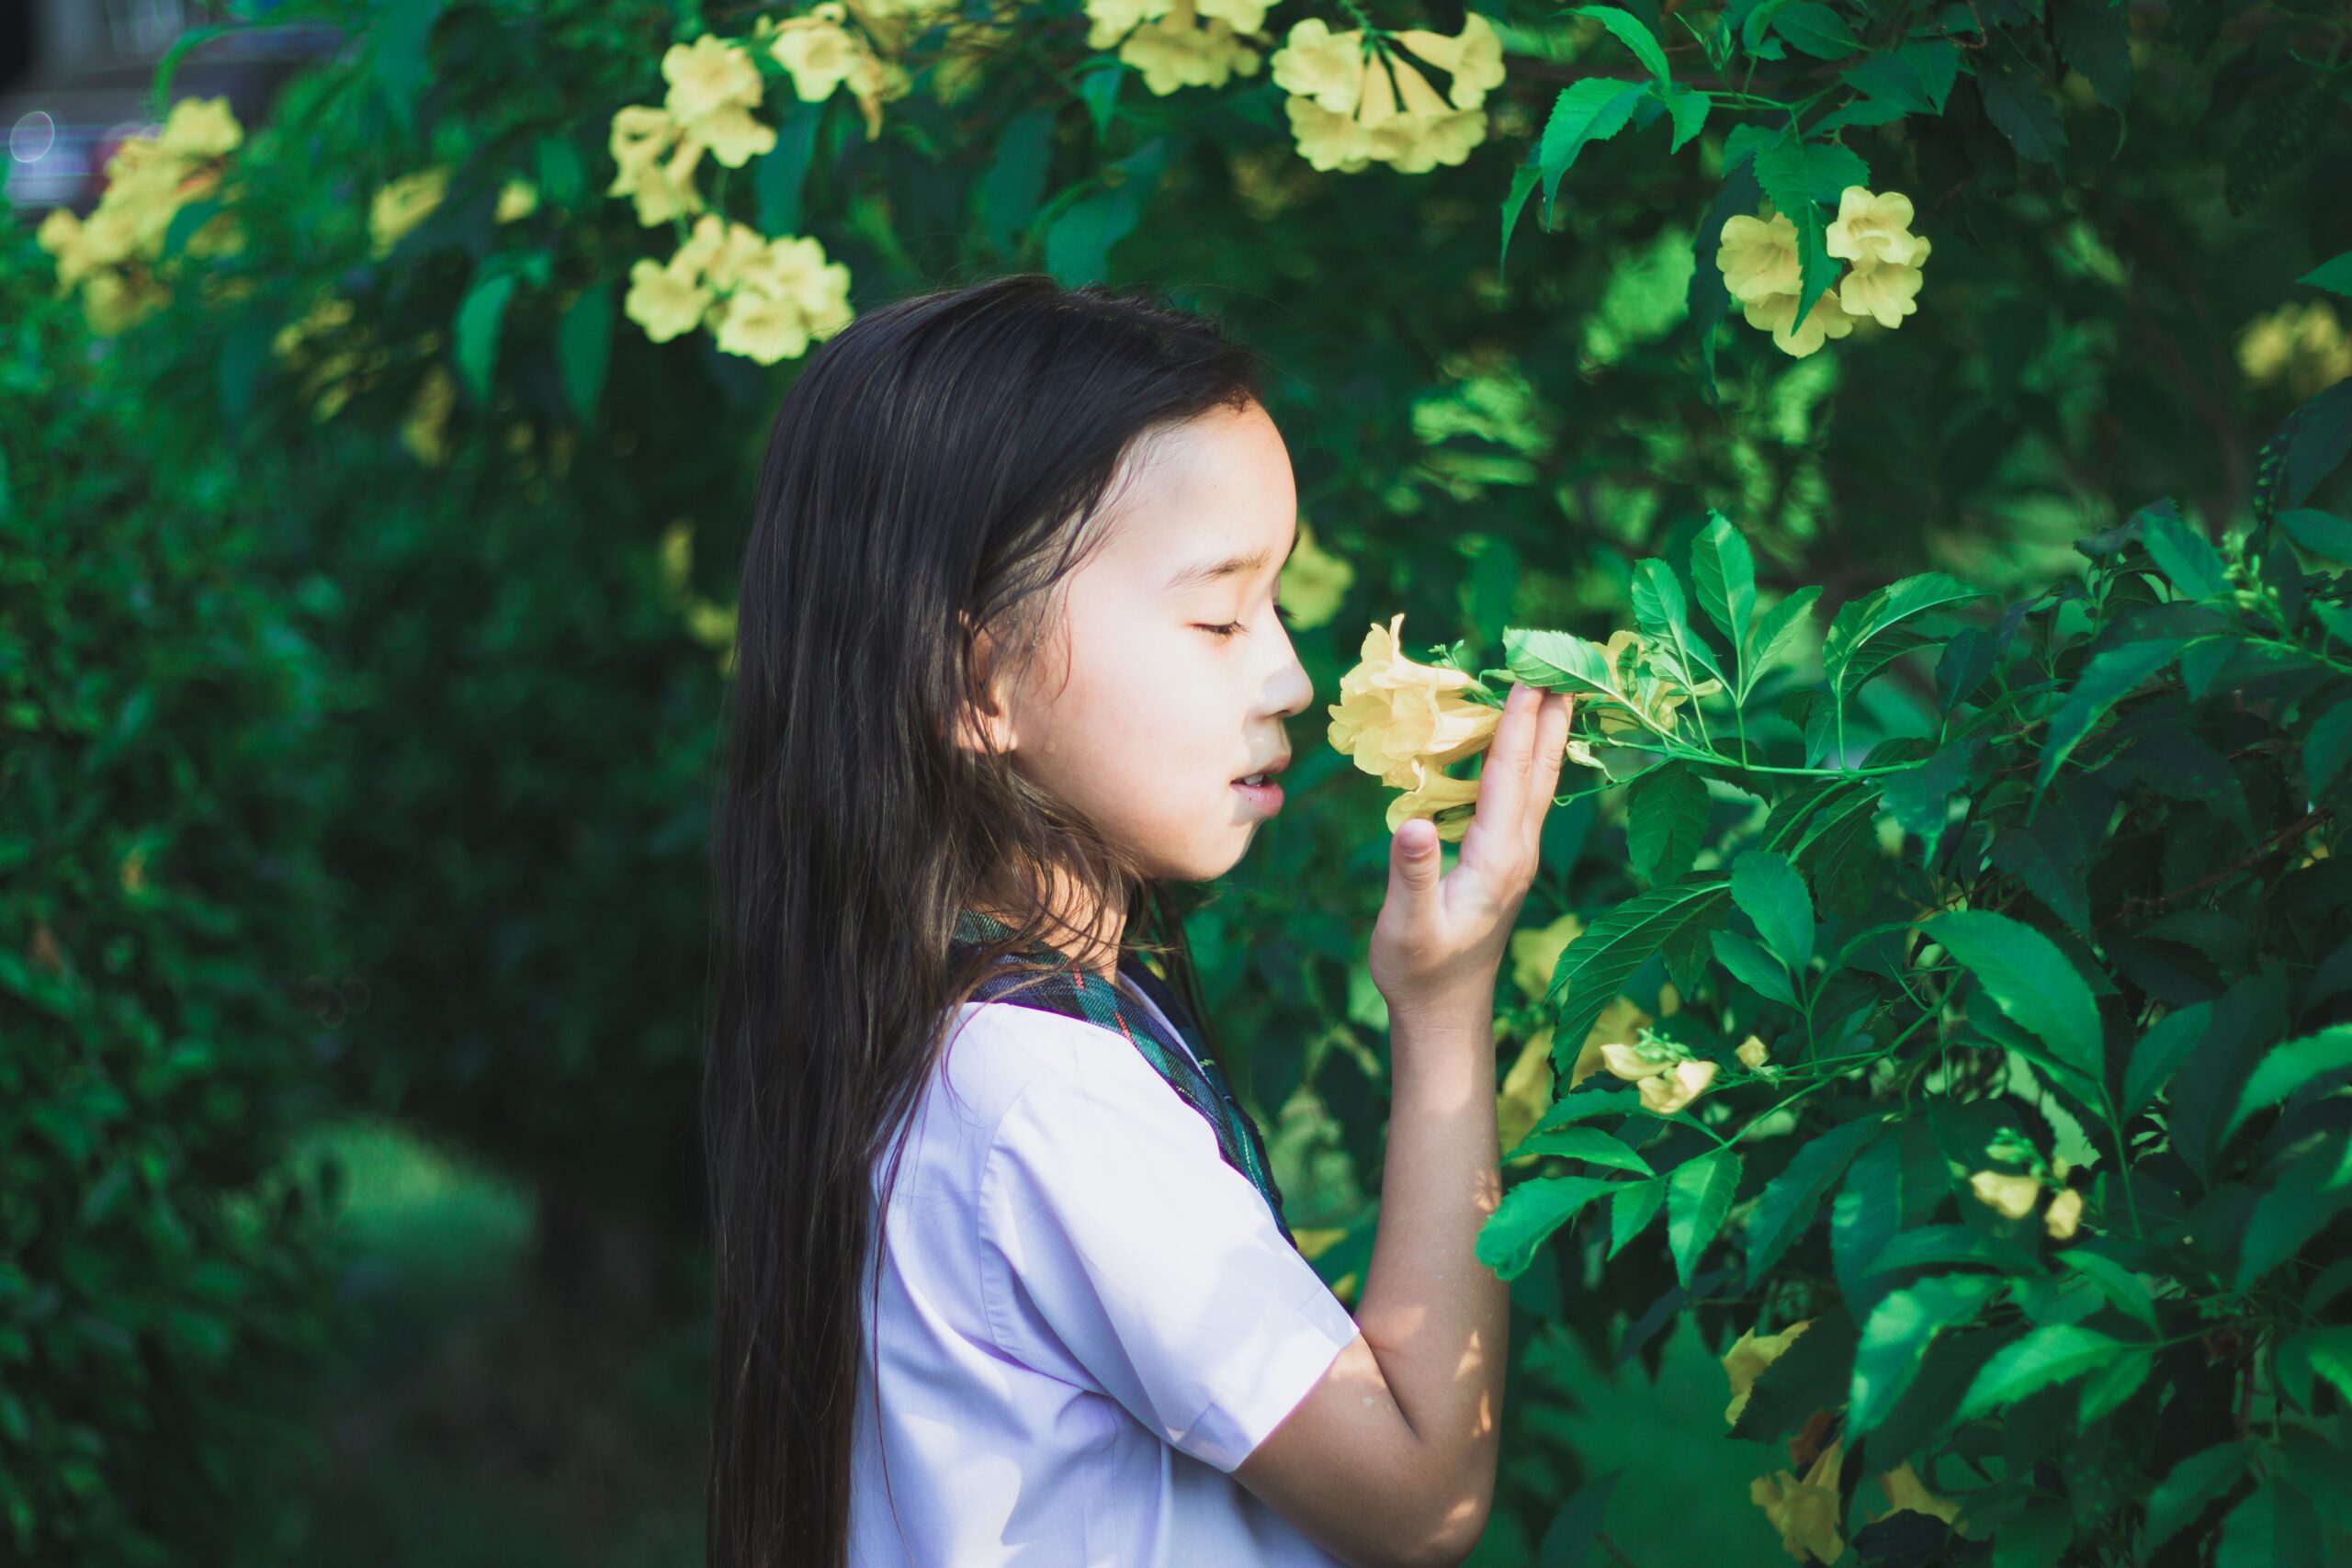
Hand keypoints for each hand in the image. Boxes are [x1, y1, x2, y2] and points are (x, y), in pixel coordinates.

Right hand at [1367, 682, 1574, 1021]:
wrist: (1444, 1011)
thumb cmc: (1419, 971)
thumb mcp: (1407, 926)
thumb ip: (1410, 875)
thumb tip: (1412, 824)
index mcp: (1497, 858)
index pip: (1509, 776)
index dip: (1517, 724)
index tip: (1529, 675)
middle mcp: (1517, 851)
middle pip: (1540, 770)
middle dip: (1550, 714)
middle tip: (1564, 661)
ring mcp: (1517, 857)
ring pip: (1539, 782)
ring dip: (1545, 733)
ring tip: (1554, 690)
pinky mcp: (1507, 863)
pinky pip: (1525, 797)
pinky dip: (1528, 760)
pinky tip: (1526, 746)